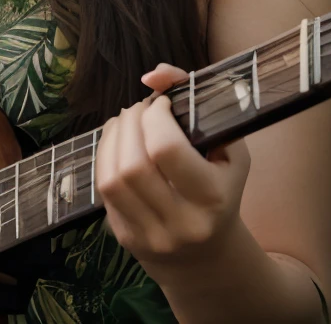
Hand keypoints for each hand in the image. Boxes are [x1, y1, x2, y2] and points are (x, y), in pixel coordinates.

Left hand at [95, 62, 250, 281]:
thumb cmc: (221, 188)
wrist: (208, 256)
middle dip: (131, 122)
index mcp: (212, 198)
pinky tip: (117, 144)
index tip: (163, 104)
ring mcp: (150, 235)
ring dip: (112, 137)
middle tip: (140, 108)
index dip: (156, 115)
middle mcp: (180, 222)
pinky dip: (104, 157)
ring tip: (126, 121)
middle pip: (133, 163)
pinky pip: (102, 190)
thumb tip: (153, 75)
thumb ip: (196, 99)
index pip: (166, 148)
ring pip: (111, 177)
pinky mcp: (125, 238)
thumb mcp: (227, 147)